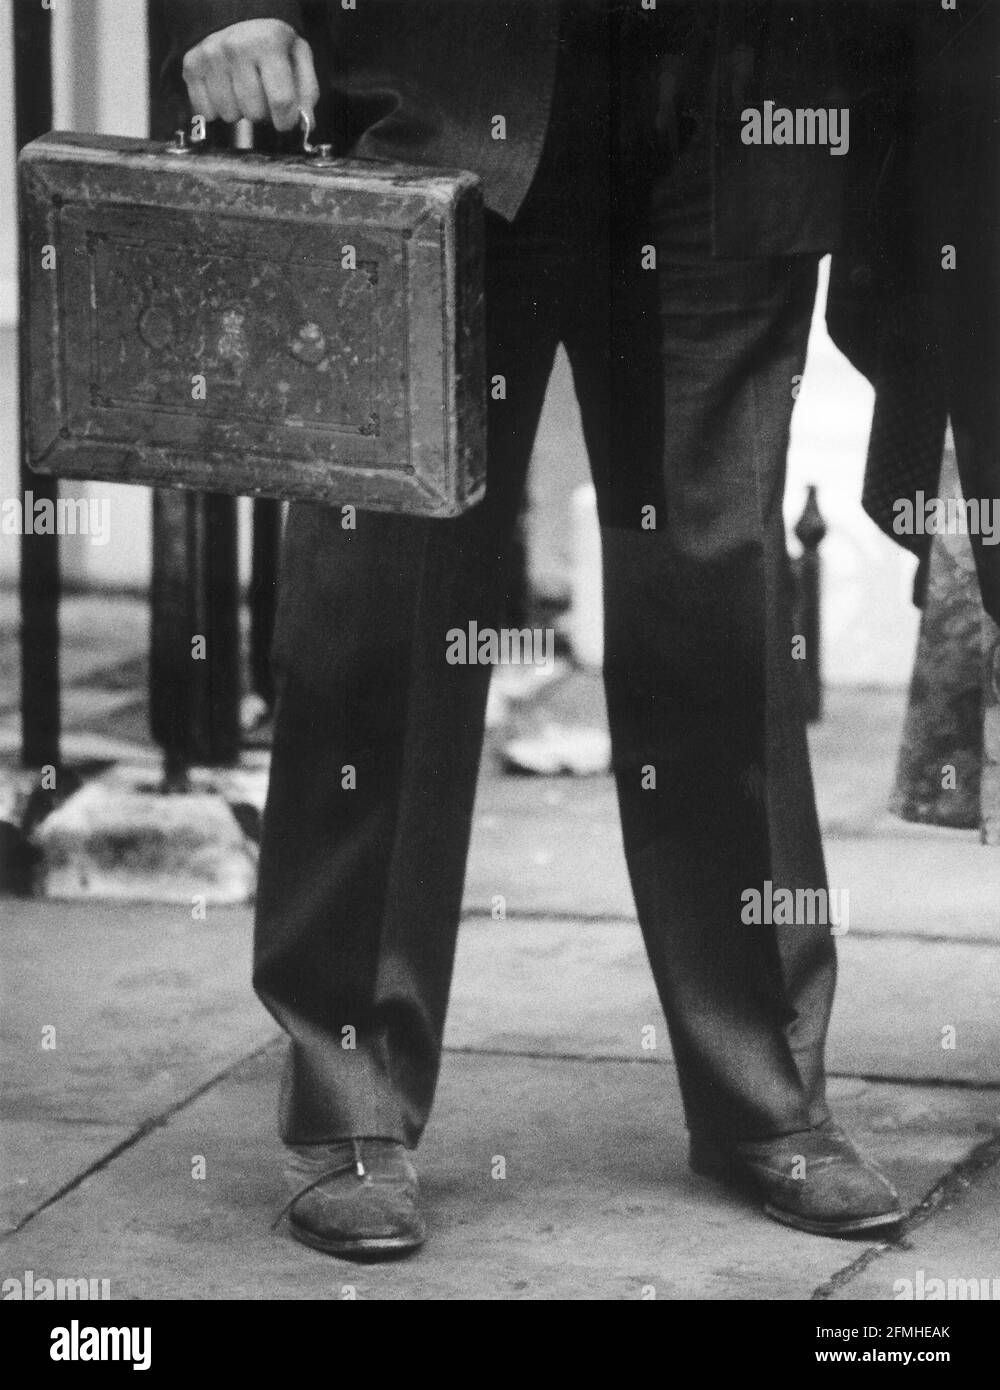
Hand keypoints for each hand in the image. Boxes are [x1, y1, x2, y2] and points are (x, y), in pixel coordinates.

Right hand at [182, 19, 319, 131]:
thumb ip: (306, 92)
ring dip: (239, 111)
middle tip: (261, 94)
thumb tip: (305, 125)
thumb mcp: (297, 57)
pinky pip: (206, 112)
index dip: (286, 120)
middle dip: (262, 112)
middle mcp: (236, 47)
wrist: (236, 19)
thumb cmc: (271, 44)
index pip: (281, 101)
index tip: (285, 120)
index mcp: (268, 43)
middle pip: (255, 112)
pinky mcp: (191, 66)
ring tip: (242, 91)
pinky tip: (224, 92)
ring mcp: (210, 56)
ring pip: (230, 115)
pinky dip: (217, 110)